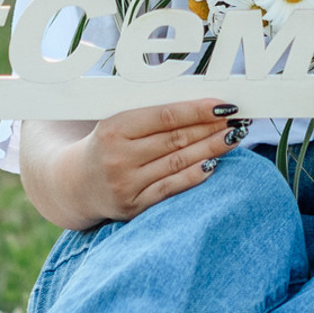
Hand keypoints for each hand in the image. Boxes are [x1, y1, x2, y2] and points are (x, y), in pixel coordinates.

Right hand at [69, 99, 244, 224]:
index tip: (225, 105)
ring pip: (178, 163)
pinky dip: (195, 175)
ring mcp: (126, 185)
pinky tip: (214, 164)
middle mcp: (118, 158)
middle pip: (176, 140)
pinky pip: (171, 188)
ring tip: (234, 137)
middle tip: (238, 119)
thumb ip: (154, 114)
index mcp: (114, 128)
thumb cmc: (107, 144)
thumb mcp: (119, 121)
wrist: (75, 184)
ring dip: (211, 149)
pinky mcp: (133, 207)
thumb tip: (202, 105)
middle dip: (211, 128)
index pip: (166, 116)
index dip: (198, 110)